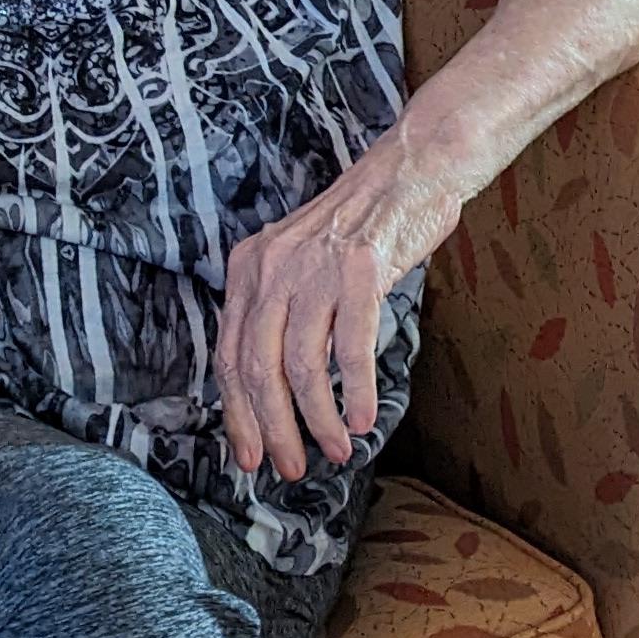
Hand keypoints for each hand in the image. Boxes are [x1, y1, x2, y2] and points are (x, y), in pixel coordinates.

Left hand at [217, 124, 469, 484]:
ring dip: (318, 420)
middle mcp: (272, 267)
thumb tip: (273, 393)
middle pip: (258, 368)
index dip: (236, 414)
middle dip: (272, 429)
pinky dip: (357, 392)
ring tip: (337, 450)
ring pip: (302, 366)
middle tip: (291, 467)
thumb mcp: (300, 263)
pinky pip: (351, 347)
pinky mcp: (361, 270)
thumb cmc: (361, 227)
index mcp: (249, 268)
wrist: (411, 170)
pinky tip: (364, 418)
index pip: (228, 355)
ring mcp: (315, 268)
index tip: (249, 456)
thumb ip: (280, 313)